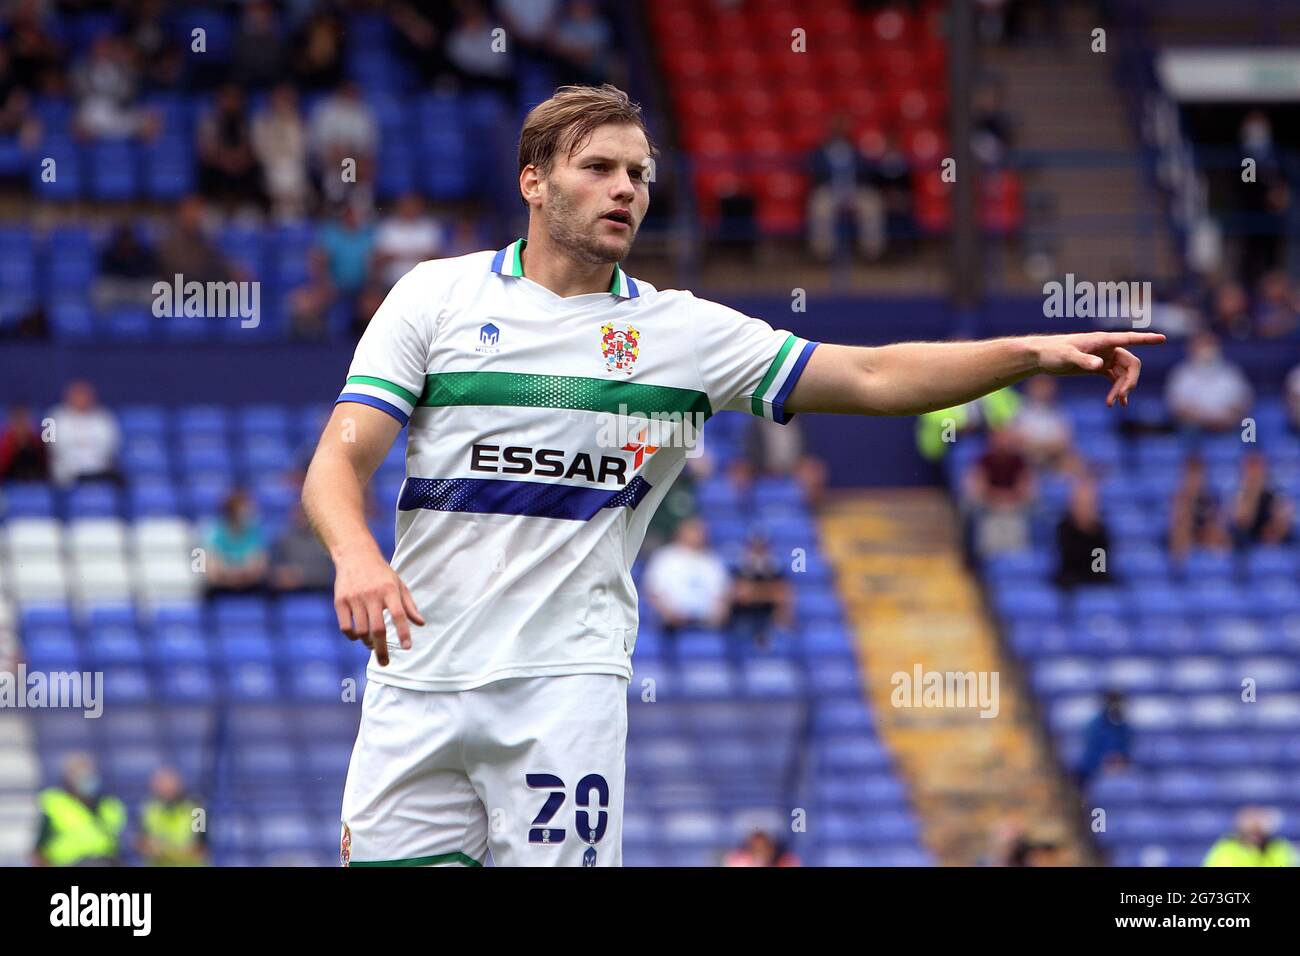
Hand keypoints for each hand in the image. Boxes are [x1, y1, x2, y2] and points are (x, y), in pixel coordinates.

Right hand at [333, 548, 424, 665]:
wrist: (355, 555)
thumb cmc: (381, 573)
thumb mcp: (398, 584)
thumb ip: (409, 605)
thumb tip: (420, 624)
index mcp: (389, 590)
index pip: (398, 615)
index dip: (403, 632)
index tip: (407, 647)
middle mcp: (372, 595)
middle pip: (378, 629)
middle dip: (382, 649)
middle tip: (385, 662)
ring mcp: (354, 598)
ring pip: (361, 631)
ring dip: (367, 643)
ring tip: (372, 645)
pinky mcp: (340, 601)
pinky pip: (346, 627)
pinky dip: (352, 636)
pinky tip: (358, 637)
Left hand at [1031, 331, 1165, 406]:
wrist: (1040, 357)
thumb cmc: (1052, 352)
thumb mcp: (1067, 357)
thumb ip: (1083, 360)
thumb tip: (1100, 365)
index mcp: (1102, 341)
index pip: (1129, 338)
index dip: (1147, 339)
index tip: (1163, 339)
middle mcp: (1107, 348)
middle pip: (1131, 363)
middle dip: (1130, 381)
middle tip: (1121, 398)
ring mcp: (1103, 358)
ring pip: (1123, 373)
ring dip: (1122, 388)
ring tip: (1113, 404)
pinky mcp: (1097, 367)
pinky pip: (1114, 378)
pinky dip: (1116, 389)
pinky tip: (1114, 403)